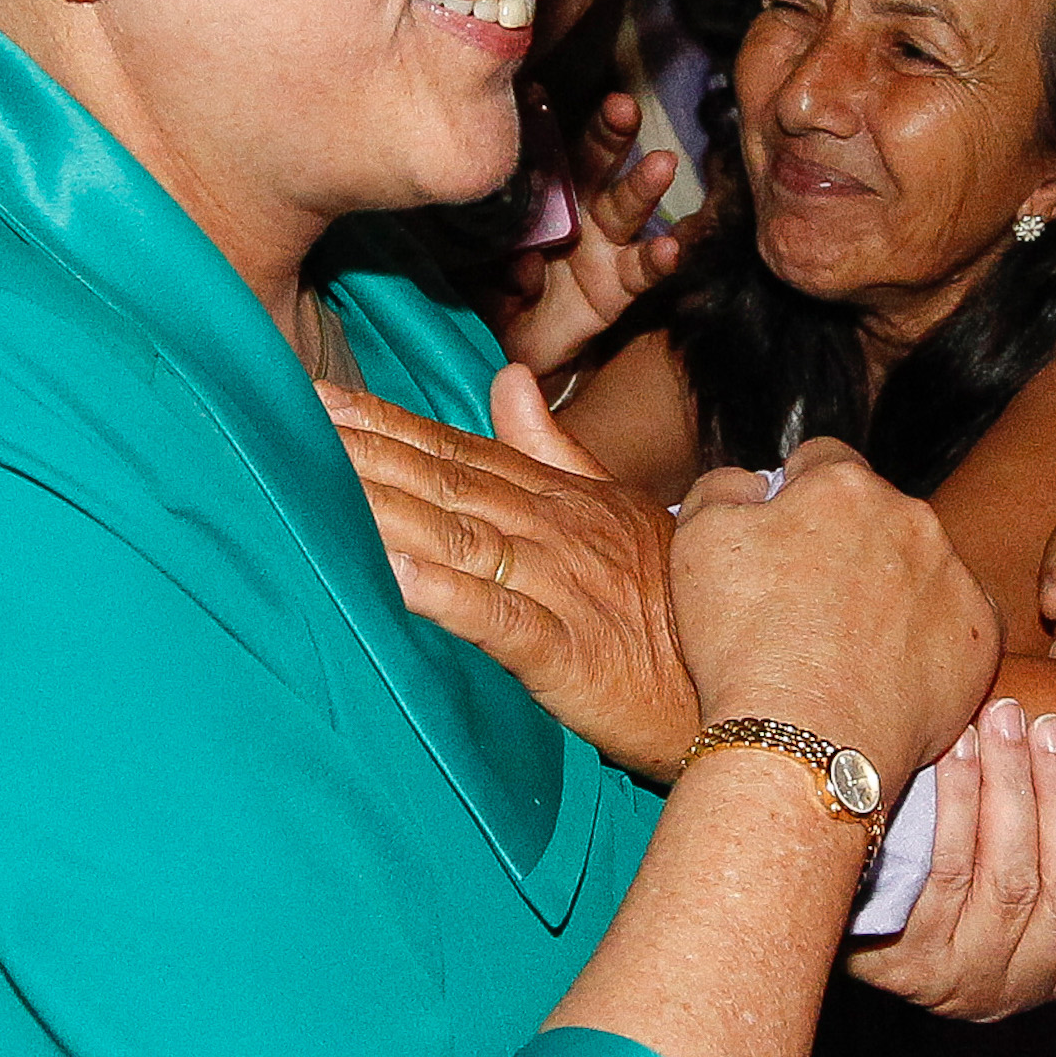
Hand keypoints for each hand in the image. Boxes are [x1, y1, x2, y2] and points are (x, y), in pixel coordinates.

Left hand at [328, 365, 696, 778]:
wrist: (764, 679)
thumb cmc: (685, 601)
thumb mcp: (622, 510)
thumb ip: (558, 446)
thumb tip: (505, 377)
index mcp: (564, 501)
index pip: (463, 452)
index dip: (390, 425)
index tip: (320, 397)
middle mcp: (558, 534)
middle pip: (448, 485)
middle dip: (368, 452)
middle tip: (291, 422)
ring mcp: (564, 590)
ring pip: (462, 538)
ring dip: (389, 509)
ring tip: (321, 484)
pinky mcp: (570, 654)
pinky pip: (501, 620)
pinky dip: (448, 595)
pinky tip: (396, 576)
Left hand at [498, 90, 692, 380]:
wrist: (512, 341)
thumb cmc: (491, 283)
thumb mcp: (468, 250)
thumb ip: (474, 233)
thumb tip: (493, 228)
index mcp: (546, 192)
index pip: (551, 147)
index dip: (548, 120)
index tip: (544, 90)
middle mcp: (583, 210)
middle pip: (598, 165)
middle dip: (612, 135)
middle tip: (623, 107)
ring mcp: (606, 246)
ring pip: (627, 208)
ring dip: (645, 186)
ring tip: (663, 164)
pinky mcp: (620, 287)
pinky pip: (641, 272)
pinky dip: (657, 260)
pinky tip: (670, 248)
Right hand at [671, 439, 999, 795]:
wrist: (806, 742)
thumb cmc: (744, 644)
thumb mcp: (697, 543)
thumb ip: (724, 489)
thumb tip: (757, 482)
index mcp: (844, 486)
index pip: (823, 462)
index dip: (797, 496)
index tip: (783, 538)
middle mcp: (912, 517)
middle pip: (876, 514)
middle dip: (847, 543)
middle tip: (810, 604)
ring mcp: (954, 575)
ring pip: (920, 565)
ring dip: (891, 588)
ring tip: (849, 646)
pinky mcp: (982, 635)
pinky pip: (955, 621)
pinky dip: (928, 637)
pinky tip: (891, 669)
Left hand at [846, 696, 1055, 1019]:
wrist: (841, 907)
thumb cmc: (955, 875)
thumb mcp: (1023, 885)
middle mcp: (1016, 985)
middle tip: (1054, 729)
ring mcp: (958, 977)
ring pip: (1008, 879)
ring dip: (1012, 787)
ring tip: (1007, 720)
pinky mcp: (903, 959)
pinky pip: (943, 872)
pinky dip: (959, 801)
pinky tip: (959, 749)